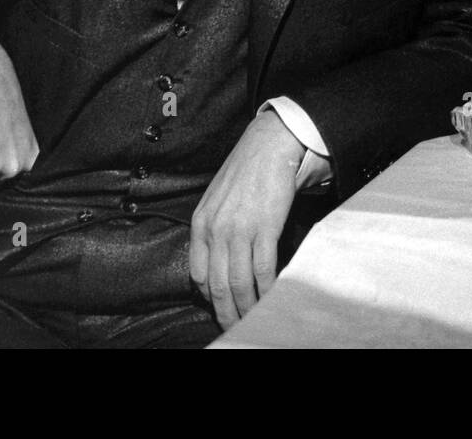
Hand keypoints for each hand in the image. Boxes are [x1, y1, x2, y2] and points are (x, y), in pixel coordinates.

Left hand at [190, 109, 304, 329]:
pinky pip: (263, 269)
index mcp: (200, 224)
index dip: (211, 301)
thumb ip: (214, 230)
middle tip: (238, 328)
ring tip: (257, 320)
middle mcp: (215, 230)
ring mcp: (239, 229)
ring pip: (240, 283)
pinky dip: (268, 289)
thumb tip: (220, 263)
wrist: (270, 145)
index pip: (198, 276)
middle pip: (219, 286)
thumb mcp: (217, 200)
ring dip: (249, 307)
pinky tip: (273, 297)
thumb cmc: (246, 172)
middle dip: (229, 313)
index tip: (223, 311)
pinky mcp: (265, 226)